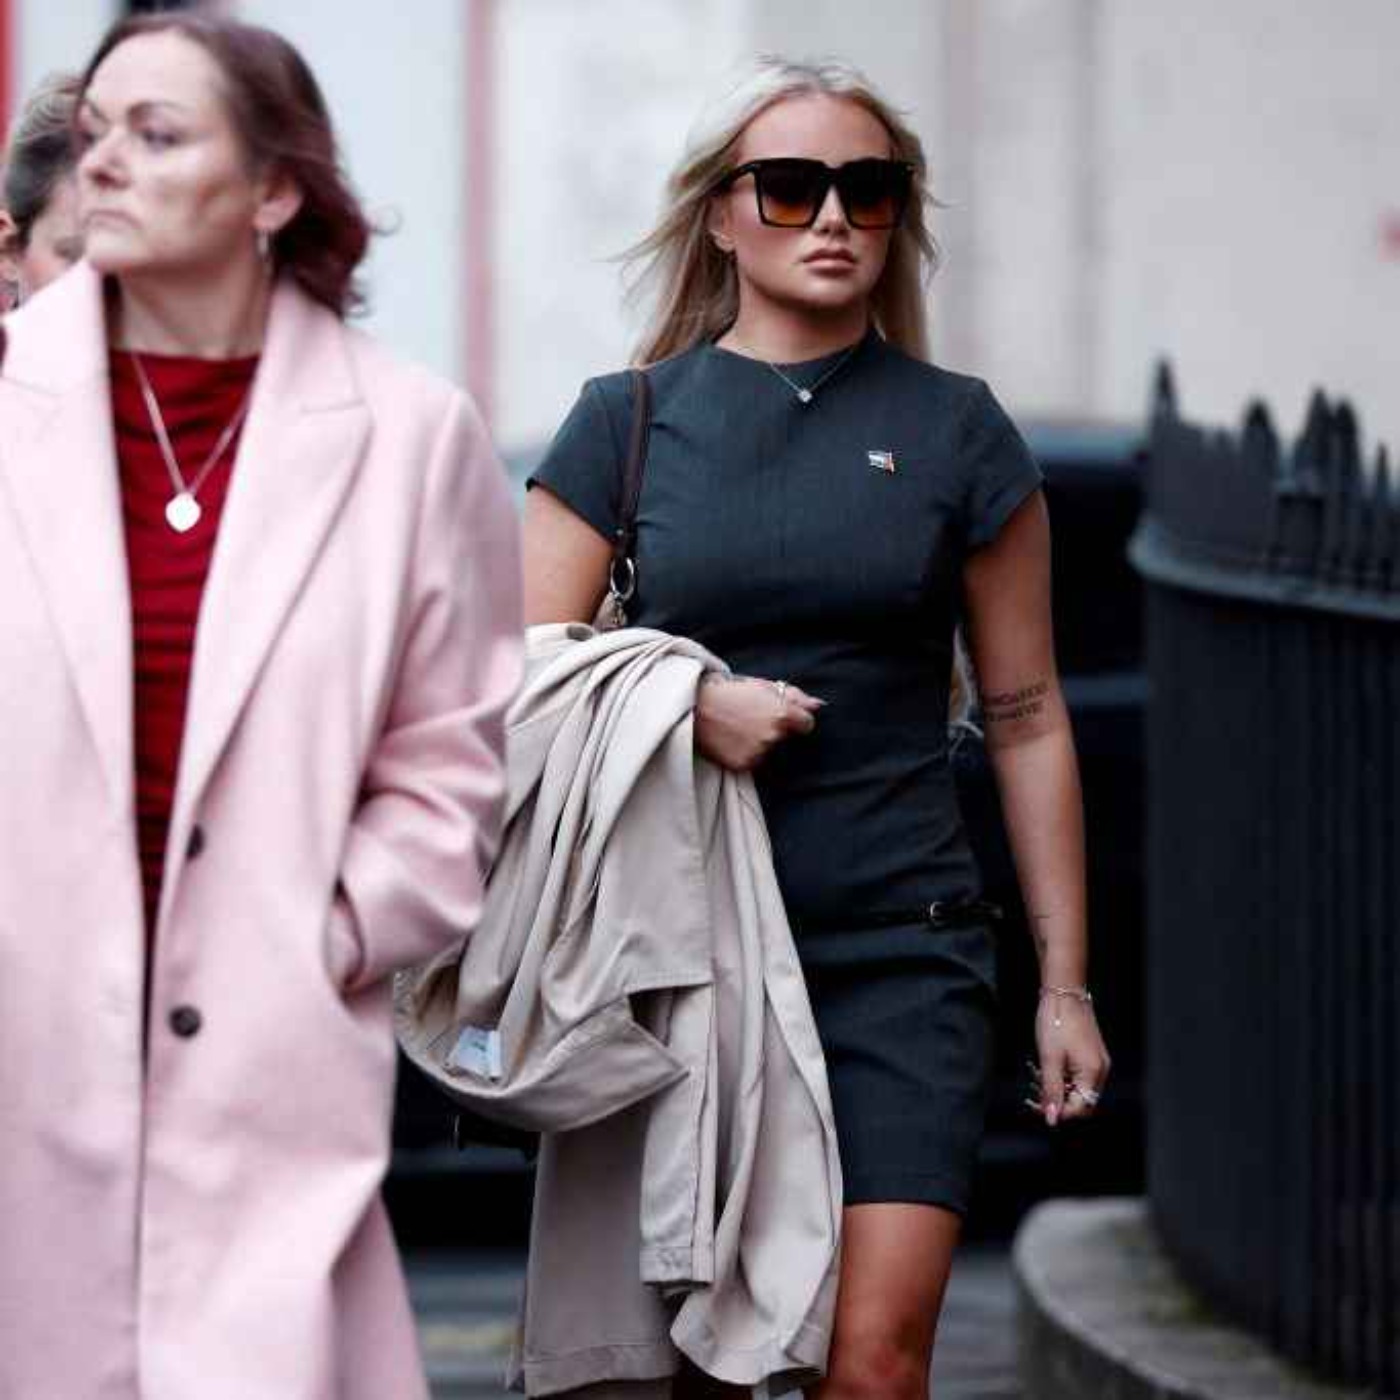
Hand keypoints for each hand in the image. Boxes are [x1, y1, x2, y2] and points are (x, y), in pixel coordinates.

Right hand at [693, 674, 822, 771]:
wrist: (694, 706)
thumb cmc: (729, 691)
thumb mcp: (762, 685)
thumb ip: (794, 695)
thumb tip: (818, 706)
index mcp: (783, 713)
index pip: (807, 725)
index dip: (795, 719)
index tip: (781, 716)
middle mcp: (774, 735)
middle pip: (786, 738)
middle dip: (775, 729)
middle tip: (751, 718)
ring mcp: (759, 752)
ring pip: (769, 751)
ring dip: (759, 743)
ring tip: (738, 728)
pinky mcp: (744, 765)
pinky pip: (753, 761)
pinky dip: (745, 753)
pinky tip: (732, 739)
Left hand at [1027, 994, 1110, 1127]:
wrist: (1064, 992)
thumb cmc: (1056, 1022)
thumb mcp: (1049, 1059)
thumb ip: (1051, 1091)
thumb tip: (1052, 1119)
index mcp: (1093, 1073)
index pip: (1079, 1109)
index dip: (1058, 1112)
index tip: (1037, 1107)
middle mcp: (1100, 1071)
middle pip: (1081, 1101)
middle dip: (1058, 1102)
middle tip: (1034, 1096)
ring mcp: (1097, 1062)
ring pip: (1078, 1089)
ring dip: (1058, 1089)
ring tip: (1037, 1079)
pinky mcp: (1091, 1054)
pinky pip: (1078, 1076)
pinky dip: (1062, 1077)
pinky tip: (1046, 1070)